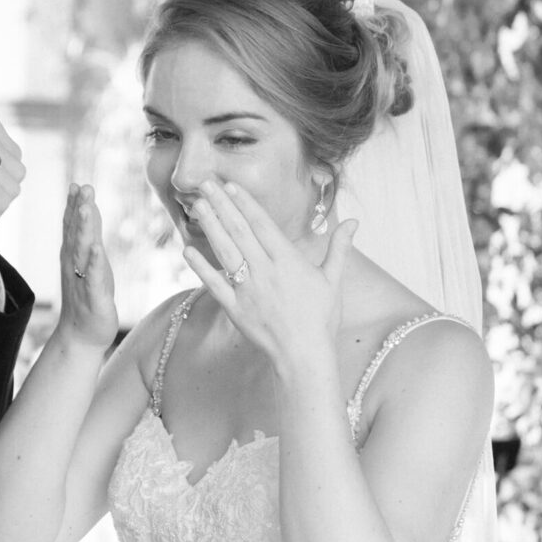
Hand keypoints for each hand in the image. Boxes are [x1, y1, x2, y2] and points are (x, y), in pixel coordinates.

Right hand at [57, 184, 117, 350]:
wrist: (81, 335)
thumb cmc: (88, 295)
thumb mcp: (90, 261)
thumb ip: (89, 234)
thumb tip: (89, 206)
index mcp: (75, 255)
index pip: (73, 226)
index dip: (74, 205)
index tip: (77, 184)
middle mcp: (75, 264)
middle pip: (76, 233)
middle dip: (79, 209)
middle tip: (82, 187)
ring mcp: (82, 279)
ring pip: (83, 251)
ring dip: (84, 229)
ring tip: (86, 209)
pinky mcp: (94, 296)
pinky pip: (93, 277)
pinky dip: (94, 263)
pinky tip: (96, 249)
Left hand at [183, 180, 356, 363]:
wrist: (305, 357)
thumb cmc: (322, 320)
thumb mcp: (334, 281)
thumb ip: (340, 248)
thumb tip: (354, 222)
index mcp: (289, 262)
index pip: (263, 225)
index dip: (245, 203)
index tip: (231, 186)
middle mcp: (266, 272)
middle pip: (240, 232)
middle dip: (222, 206)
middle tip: (206, 184)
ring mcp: (248, 290)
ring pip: (225, 252)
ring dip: (210, 227)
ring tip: (197, 206)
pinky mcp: (234, 309)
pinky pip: (213, 284)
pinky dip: (200, 267)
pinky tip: (187, 250)